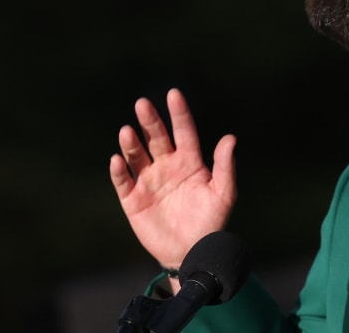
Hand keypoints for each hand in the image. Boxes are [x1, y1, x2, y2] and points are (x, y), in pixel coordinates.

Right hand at [110, 88, 236, 269]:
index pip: (183, 131)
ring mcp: (149, 181)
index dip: (179, 113)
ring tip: (127, 131)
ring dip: (131, 143)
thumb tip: (230, 138)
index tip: (173, 94)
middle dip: (149, 121)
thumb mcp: (223, 195)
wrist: (192, 254)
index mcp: (189, 161)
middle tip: (142, 104)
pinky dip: (119, 170)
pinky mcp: (133, 199)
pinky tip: (118, 160)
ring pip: (137, 155)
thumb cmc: (211, 223)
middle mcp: (167, 166)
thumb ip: (226, 167)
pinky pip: (123, 180)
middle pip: (156, 137)